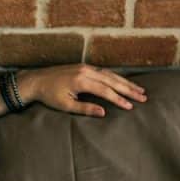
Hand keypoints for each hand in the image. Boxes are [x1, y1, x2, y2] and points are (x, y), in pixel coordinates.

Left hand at [17, 64, 146, 116]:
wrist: (36, 81)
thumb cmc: (49, 96)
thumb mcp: (65, 105)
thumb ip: (85, 108)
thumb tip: (104, 112)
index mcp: (81, 81)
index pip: (106, 91)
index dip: (119, 99)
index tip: (131, 107)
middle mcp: (86, 71)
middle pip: (112, 80)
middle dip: (129, 89)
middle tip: (143, 97)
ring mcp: (86, 67)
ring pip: (110, 74)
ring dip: (125, 82)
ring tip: (139, 90)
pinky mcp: (84, 67)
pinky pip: (104, 72)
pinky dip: (116, 77)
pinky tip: (123, 82)